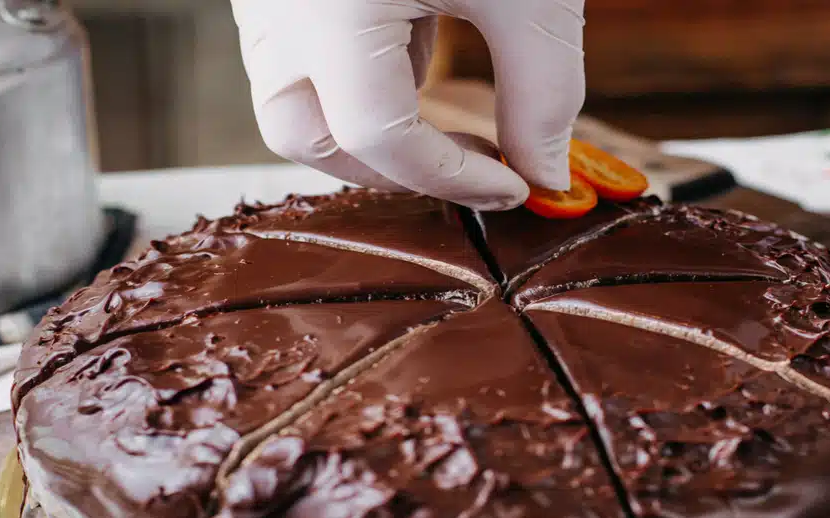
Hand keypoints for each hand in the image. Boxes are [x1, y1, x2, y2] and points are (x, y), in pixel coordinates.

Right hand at [232, 0, 585, 210]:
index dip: (453, 178)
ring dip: (369, 133)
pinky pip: (307, 57)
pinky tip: (424, 49)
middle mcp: (281, 5)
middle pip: (304, 135)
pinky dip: (363, 81)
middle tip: (468, 169)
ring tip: (448, 123)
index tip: (516, 187)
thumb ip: (543, 92)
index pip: (378, 134)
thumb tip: (547, 177)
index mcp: (330, 4)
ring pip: (294, 103)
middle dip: (388, 170)